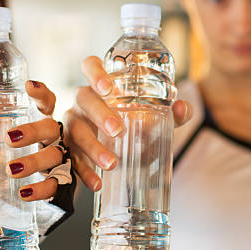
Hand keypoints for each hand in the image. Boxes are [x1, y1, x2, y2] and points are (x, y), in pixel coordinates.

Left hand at [0, 80, 63, 201]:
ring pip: (54, 155)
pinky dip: (41, 189)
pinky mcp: (59, 184)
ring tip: (10, 169)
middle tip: (9, 138)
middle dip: (33, 130)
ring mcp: (58, 161)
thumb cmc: (5, 162)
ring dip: (34, 161)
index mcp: (37, 123)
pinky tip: (25, 193)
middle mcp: (51, 139)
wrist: (17, 197)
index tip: (28, 86)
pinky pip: (55, 186)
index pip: (46, 103)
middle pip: (50, 127)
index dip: (40, 93)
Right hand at [64, 56, 191, 191]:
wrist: (117, 155)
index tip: (107, 87)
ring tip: (112, 164)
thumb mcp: (151, 120)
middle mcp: (83, 101)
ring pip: (75, 131)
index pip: (90, 66)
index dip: (95, 73)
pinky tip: (98, 183)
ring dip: (93, 147)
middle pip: (84, 99)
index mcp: (100, 86)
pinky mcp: (67, 148)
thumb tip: (182, 108)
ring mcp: (72, 123)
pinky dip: (85, 172)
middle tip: (118, 131)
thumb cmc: (133, 127)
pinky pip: (72, 158)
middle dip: (100, 114)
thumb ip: (169, 114)